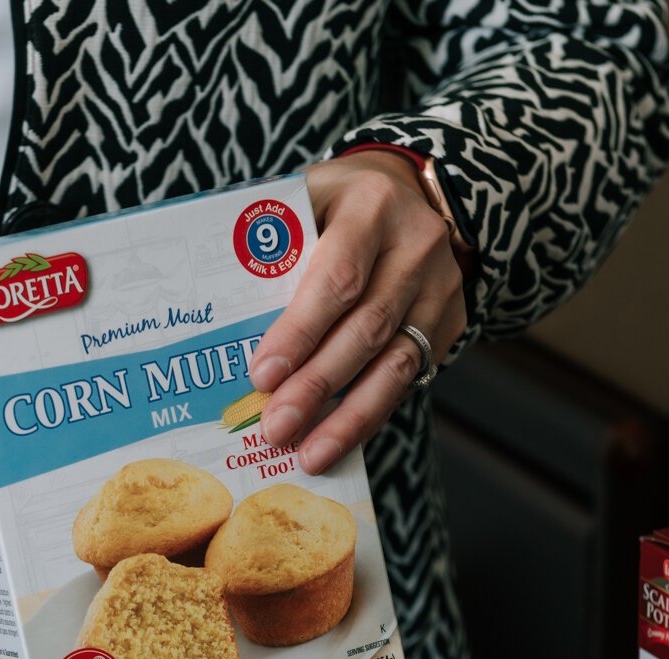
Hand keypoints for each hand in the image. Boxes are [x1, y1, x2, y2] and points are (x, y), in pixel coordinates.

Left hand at [250, 151, 466, 473]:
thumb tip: (219, 323)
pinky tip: (338, 441)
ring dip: (350, 417)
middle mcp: (416, 246)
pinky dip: (370, 413)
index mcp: (372, 206)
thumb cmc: (332, 205)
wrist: (407, 194)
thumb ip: (268, 247)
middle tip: (276, 429)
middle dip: (317, 385)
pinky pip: (410, 377)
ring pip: (396, 363)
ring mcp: (440, 288)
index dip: (300, 332)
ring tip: (310, 454)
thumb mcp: (301, 200)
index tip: (261, 375)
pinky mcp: (450, 323)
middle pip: (366, 328)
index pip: (337, 278)